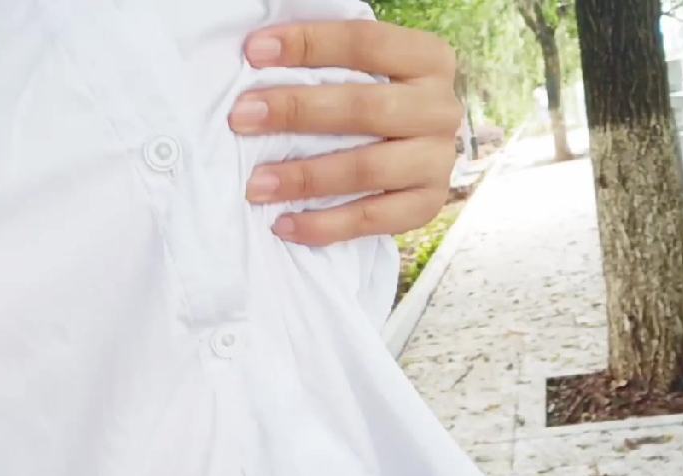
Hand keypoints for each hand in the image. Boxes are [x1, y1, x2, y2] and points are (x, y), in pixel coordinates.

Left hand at [230, 20, 460, 245]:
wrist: (413, 153)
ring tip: (256, 185)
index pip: (366, 43)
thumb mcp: (362, 71)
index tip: (254, 51)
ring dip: (305, 178)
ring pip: (367, 169)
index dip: (309, 44)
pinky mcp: (426, 205)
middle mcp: (440, 109)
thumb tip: (259, 50)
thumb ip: (327, 60)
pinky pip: (372, 219)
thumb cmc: (370, 101)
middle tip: (241, 118)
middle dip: (296, 111)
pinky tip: (284, 225)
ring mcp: (438, 160)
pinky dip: (325, 225)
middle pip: (365, 108)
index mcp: (428, 60)